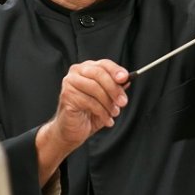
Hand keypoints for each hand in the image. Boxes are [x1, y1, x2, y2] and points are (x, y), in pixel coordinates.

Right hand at [36, 60, 128, 181]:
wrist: (72, 130)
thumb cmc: (89, 113)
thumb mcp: (107, 100)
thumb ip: (115, 88)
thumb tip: (127, 80)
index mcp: (88, 68)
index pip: (104, 64)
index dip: (116, 70)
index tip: (125, 78)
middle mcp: (76, 72)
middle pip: (99, 74)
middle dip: (114, 89)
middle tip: (123, 102)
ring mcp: (69, 83)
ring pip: (95, 88)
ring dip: (108, 103)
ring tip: (114, 113)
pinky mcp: (67, 96)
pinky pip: (89, 101)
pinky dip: (102, 112)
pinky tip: (107, 120)